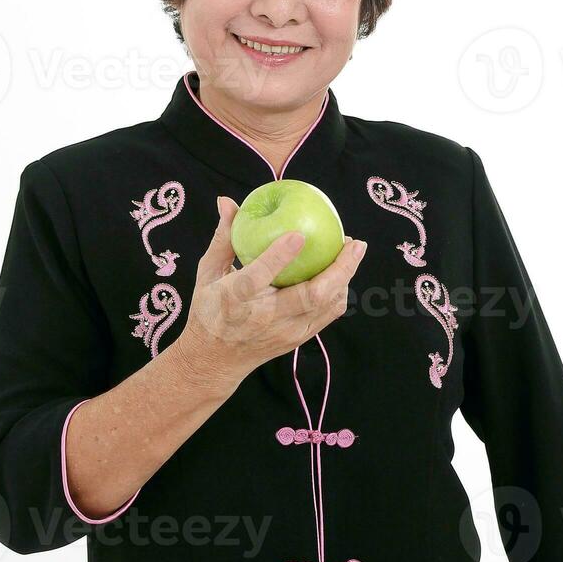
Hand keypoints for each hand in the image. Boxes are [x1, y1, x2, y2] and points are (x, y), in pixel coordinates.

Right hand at [173, 195, 366, 392]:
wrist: (215, 360)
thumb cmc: (210, 308)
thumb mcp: (208, 272)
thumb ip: (224, 237)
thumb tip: (227, 201)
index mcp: (235, 299)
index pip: (259, 277)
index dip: (279, 255)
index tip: (298, 234)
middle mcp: (264, 318)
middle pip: (310, 295)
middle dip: (339, 268)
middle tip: (354, 242)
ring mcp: (285, 331)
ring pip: (327, 306)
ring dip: (345, 278)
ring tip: (352, 251)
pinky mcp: (298, 339)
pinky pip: (328, 314)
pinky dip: (339, 292)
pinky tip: (342, 272)